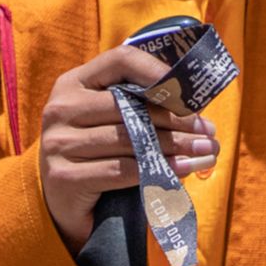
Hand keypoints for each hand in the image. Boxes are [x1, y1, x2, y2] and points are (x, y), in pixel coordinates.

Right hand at [37, 46, 219, 250]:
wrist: (61, 205)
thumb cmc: (96, 155)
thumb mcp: (112, 122)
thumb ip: (140, 107)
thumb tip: (197, 112)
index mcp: (73, 83)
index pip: (120, 60)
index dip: (157, 71)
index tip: (188, 92)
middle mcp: (60, 108)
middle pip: (128, 105)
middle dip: (175, 119)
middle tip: (207, 132)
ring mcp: (58, 143)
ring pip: (128, 139)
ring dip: (174, 146)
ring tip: (205, 152)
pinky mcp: (63, 177)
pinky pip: (121, 170)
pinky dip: (157, 170)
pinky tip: (182, 171)